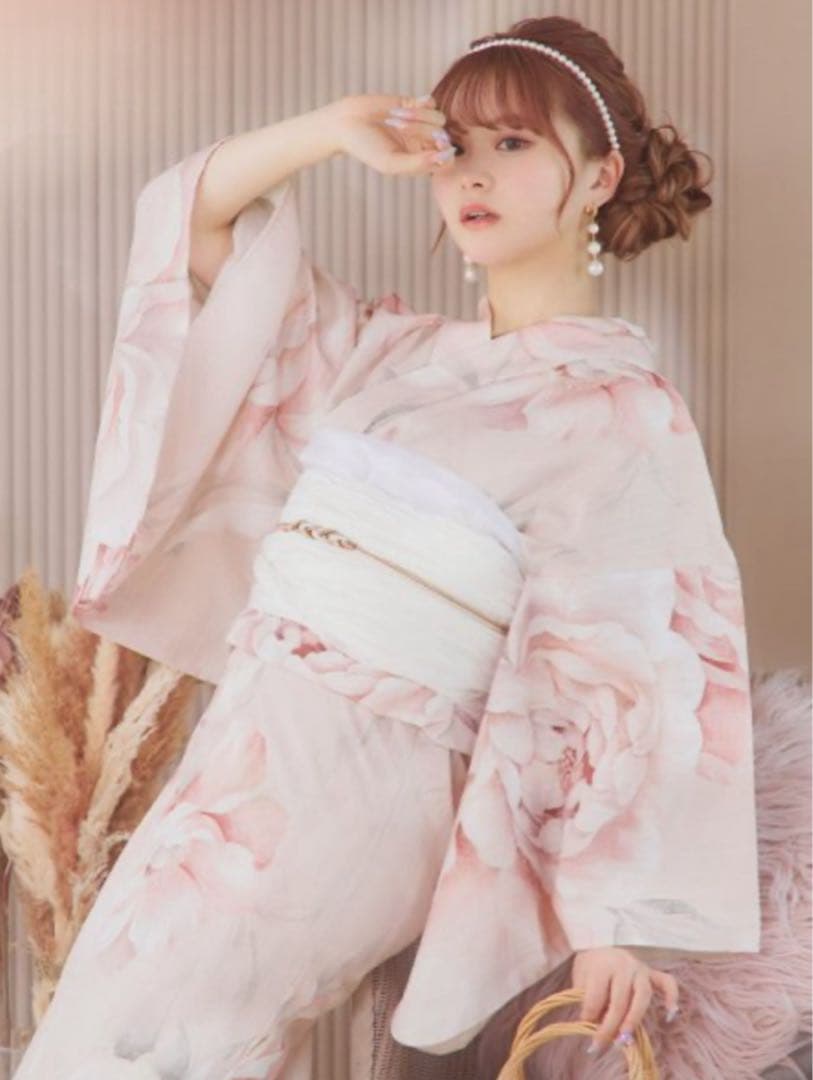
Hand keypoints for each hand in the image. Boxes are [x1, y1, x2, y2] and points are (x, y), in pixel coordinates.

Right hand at [330, 93, 453, 176]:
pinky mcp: (414, 105)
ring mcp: (420, 124)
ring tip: (394, 117)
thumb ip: (419, 164)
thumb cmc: (366, 148)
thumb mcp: (391, 163)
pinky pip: (431, 103)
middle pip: (443, 137)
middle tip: (399, 127)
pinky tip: (400, 107)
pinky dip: (418, 105)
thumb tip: (445, 157)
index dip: (445, 153)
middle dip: (424, 130)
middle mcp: (422, 144)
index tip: (435, 147)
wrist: (346, 123)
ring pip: (438, 119)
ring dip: (418, 116)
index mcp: (419, 163)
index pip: (446, 161)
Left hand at [571, 947, 679, 1054]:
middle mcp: (624, 965)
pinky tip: (669, 1014)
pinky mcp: (653, 973)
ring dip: (634, 1019)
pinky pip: (667, 983)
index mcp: (602, 965)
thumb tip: (594, 1025)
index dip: (589, 1014)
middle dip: (610, 1025)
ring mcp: (640, 968)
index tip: (584, 1026)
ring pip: (642, 996)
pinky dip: (671, 997)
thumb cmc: (590, 968)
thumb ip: (586, 999)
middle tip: (601, 1043)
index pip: (597, 995)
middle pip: (620, 1000)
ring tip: (625, 1037)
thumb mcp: (581, 979)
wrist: (600, 946)